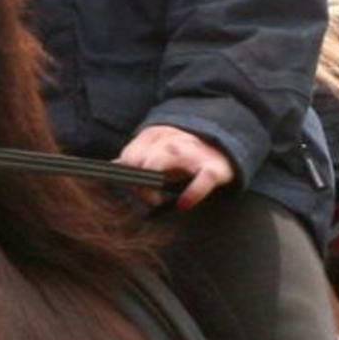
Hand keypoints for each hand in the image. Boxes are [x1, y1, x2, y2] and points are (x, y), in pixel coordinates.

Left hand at [117, 124, 235, 204]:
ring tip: (155, 200)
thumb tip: (114, 165)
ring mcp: (194, 152)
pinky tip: (183, 204)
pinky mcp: (214, 168)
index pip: (130, 155)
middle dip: (138, 182)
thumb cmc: (184, 155)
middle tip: (147, 196)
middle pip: (144, 158)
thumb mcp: (159, 151)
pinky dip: (192, 193)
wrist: (225, 146)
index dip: (127, 176)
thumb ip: (137, 156)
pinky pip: (202, 180)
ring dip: (155, 182)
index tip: (135, 187)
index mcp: (157, 135)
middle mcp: (174, 139)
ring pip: (167, 157)